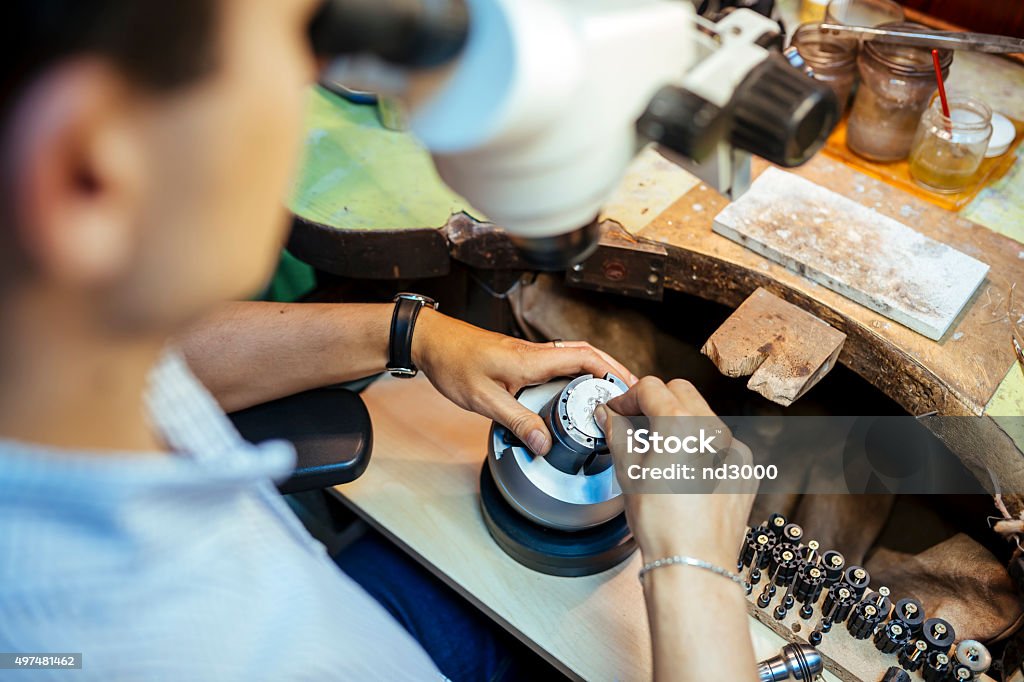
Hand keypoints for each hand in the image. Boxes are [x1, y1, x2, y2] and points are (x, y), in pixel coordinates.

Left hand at [412, 309, 636, 454]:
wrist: (431, 342)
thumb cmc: (452, 363)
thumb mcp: (484, 399)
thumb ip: (516, 421)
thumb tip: (544, 443)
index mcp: (531, 359)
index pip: (585, 358)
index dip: (611, 371)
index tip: (629, 388)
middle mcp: (534, 353)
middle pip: (586, 354)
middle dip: (612, 370)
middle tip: (631, 391)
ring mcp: (527, 355)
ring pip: (573, 357)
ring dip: (595, 370)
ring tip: (609, 393)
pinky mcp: (519, 359)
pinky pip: (557, 363)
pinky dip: (575, 373)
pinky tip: (573, 391)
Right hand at [595, 377, 754, 567]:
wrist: (693, 562)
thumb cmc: (663, 524)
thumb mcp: (629, 472)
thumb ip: (618, 433)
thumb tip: (610, 417)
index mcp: (682, 424)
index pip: (650, 388)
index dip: (627, 397)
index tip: (617, 411)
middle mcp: (714, 430)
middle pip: (681, 392)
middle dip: (655, 402)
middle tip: (635, 423)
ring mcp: (734, 449)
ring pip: (703, 418)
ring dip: (679, 424)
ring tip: (658, 452)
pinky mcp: (744, 469)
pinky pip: (720, 445)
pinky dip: (700, 449)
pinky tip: (685, 473)